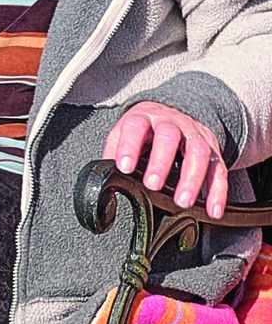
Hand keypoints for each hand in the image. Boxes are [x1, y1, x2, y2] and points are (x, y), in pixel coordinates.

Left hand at [104, 101, 231, 219]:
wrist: (172, 113)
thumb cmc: (144, 130)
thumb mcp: (123, 133)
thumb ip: (114, 152)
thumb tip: (104, 176)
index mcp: (144, 117)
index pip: (135, 126)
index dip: (129, 146)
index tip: (124, 167)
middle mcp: (172, 123)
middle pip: (169, 136)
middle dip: (161, 162)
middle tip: (152, 185)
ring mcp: (195, 135)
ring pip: (198, 152)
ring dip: (192, 178)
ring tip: (182, 201)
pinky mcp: (213, 151)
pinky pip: (219, 170)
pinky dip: (218, 191)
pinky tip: (213, 209)